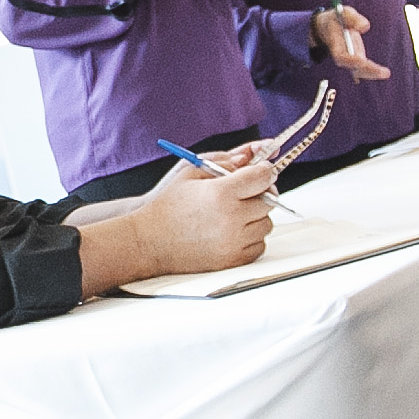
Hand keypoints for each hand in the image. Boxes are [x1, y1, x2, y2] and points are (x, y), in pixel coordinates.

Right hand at [139, 148, 275, 269]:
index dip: (264, 171)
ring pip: (266, 224)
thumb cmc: (167, 206)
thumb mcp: (190, 173)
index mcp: (221, 193)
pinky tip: (233, 231)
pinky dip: (251, 237)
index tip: (261, 172)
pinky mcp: (233, 260)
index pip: (263, 177)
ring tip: (234, 213)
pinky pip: (259, 245)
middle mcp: (231, 218)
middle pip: (269, 200)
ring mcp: (233, 242)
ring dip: (256, 216)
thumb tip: (251, 158)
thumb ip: (224, 161)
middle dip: (261, 193)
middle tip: (246, 192)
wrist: (149, 241)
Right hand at [310, 5, 391, 81]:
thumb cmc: (336, 19)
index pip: (341, 57)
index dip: (351, 60)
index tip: (362, 61)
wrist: (329, 26)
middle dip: (367, 70)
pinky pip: (364, 68)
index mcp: (335, 45)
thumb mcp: (343, 12)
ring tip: (385, 73)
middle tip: (382, 72)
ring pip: (359, 71)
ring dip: (372, 73)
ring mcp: (350, 59)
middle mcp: (342, 55)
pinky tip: (383, 73)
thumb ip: (352, 18)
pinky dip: (373, 71)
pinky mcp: (357, 58)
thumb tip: (365, 26)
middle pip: (353, 67)